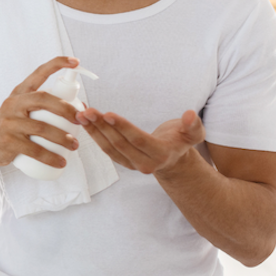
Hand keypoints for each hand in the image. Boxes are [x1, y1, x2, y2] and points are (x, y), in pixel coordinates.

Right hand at [0, 56, 81, 169]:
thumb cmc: (10, 127)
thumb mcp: (21, 111)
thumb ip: (44, 106)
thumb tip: (80, 108)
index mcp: (19, 93)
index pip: (38, 73)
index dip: (57, 64)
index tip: (75, 62)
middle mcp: (13, 103)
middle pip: (44, 100)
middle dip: (66, 109)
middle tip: (80, 120)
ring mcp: (9, 122)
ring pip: (42, 127)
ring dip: (62, 138)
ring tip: (74, 145)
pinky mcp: (8, 141)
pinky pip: (34, 150)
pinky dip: (50, 157)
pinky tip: (60, 162)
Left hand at [76, 108, 205, 175]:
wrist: (173, 158)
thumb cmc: (181, 140)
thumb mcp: (193, 133)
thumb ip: (193, 125)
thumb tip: (190, 115)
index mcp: (161, 154)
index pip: (138, 139)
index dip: (122, 127)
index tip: (108, 114)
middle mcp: (145, 163)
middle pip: (119, 143)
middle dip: (102, 126)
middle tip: (88, 111)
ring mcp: (131, 164)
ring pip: (109, 147)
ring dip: (94, 130)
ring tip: (82, 114)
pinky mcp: (122, 161)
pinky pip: (106, 148)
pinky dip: (94, 134)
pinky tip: (85, 122)